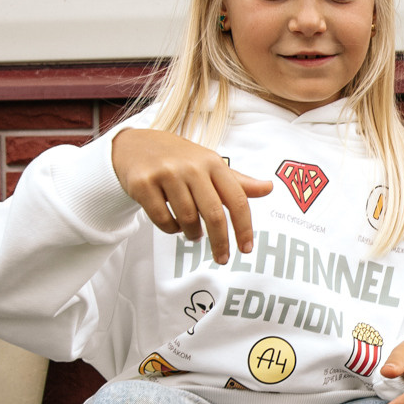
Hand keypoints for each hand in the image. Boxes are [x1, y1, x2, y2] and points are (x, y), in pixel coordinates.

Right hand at [110, 128, 274, 263]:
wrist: (134, 145)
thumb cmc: (179, 159)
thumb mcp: (209, 164)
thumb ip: (237, 181)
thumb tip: (269, 188)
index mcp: (212, 162)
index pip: (237, 199)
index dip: (244, 227)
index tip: (246, 249)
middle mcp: (191, 167)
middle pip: (214, 214)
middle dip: (221, 242)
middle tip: (222, 259)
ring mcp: (165, 174)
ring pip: (187, 220)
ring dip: (193, 234)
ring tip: (194, 234)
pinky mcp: (143, 184)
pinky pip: (163, 219)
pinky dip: (172, 229)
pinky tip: (174, 225)